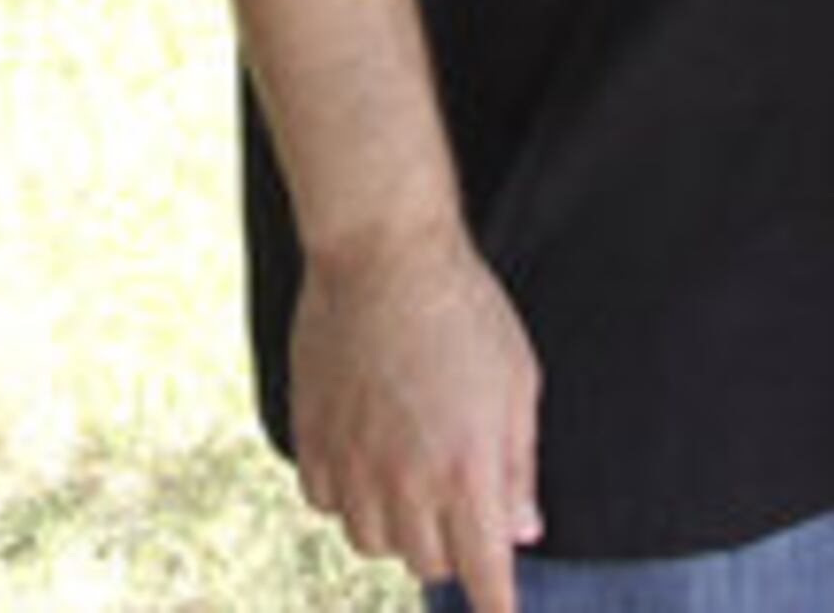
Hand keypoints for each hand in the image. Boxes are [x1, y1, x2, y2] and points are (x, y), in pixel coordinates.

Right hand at [289, 222, 543, 612]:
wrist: (383, 255)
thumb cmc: (467, 311)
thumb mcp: (517, 383)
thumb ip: (518, 465)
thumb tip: (522, 531)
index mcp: (468, 470)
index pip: (483, 571)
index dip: (496, 603)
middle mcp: (407, 480)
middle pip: (428, 562)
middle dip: (452, 547)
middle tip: (460, 508)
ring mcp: (354, 463)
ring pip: (373, 543)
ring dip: (398, 528)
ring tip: (412, 482)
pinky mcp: (312, 439)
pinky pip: (327, 504)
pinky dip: (349, 498)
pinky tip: (366, 460)